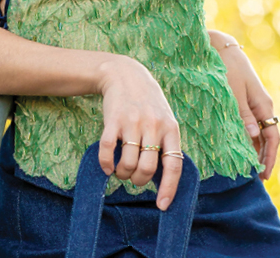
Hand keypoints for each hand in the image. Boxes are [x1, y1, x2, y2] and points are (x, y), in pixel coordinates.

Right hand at [96, 54, 181, 209]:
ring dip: (122, 174)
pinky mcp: (113, 120)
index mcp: (170, 128)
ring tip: (120, 169)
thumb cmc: (148, 103)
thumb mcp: (164, 118)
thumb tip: (163, 180)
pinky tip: (107, 166)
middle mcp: (153, 125)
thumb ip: (166, 143)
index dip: (169, 188)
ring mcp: (133, 122)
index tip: (162, 206)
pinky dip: (106, 164)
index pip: (174, 165)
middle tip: (133, 176)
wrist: (125, 74)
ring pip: (127, 164)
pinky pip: (107, 151)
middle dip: (138, 181)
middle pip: (147, 169)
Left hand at [212, 34, 279, 181]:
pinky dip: (246, 136)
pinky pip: (250, 123)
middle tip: (256, 178)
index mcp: (264, 105)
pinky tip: (238, 146)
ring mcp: (254, 103)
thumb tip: (253, 138)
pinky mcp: (245, 99)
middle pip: (267, 137)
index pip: (272, 138)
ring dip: (254, 148)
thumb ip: (243, 115)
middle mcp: (262, 106)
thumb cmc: (227, 68)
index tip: (264, 175)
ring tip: (246, 167)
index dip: (269, 158)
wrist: (221, 46)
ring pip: (258, 131)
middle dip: (263, 157)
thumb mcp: (234, 93)